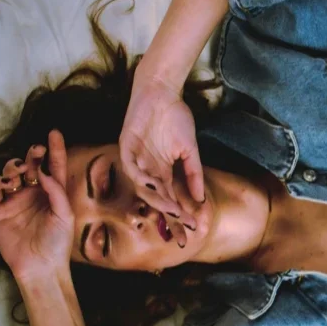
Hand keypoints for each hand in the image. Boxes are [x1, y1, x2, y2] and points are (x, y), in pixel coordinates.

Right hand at [0, 130, 73, 280]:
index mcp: (53, 194)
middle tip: (36, 150)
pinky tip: (6, 183)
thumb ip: (57, 192)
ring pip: (11, 173)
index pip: (54, 167)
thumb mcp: (65, 216)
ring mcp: (15, 200)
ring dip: (14, 166)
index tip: (54, 132)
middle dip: (33, 154)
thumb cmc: (58, 243)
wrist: (40, 267)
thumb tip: (46, 172)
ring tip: (21, 171)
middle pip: (31, 166)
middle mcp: (34, 194)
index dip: (55, 149)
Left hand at [119, 76, 204, 221]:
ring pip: (144, 188)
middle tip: (181, 233)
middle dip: (169, 218)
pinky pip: (132, 168)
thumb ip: (194, 173)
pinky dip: (141, 178)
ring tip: (173, 211)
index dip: (180, 217)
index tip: (192, 233)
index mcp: (162, 173)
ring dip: (158, 201)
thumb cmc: (176, 118)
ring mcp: (136, 160)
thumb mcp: (190, 150)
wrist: (162, 92)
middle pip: (157, 201)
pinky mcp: (126, 147)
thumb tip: (200, 199)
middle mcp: (148, 171)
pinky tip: (154, 187)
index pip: (171, 200)